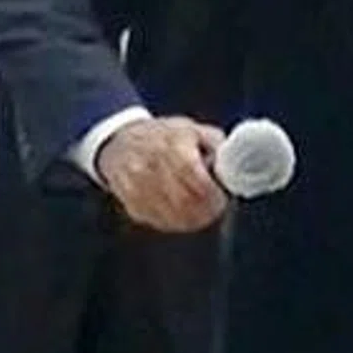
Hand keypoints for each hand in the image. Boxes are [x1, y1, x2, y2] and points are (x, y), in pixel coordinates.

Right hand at [93, 115, 227, 231]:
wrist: (118, 143)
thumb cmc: (160, 137)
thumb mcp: (191, 129)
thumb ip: (215, 144)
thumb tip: (234, 161)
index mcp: (170, 145)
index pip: (192, 174)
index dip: (211, 191)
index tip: (222, 196)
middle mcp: (151, 167)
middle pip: (184, 200)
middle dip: (206, 209)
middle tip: (216, 207)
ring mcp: (138, 188)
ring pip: (172, 216)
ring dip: (194, 219)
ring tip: (203, 213)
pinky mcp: (132, 204)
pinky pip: (159, 222)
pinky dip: (176, 223)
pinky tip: (184, 215)